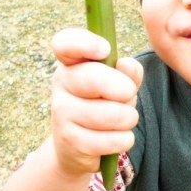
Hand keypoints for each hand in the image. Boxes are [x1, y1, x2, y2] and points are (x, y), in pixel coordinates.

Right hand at [49, 28, 142, 176]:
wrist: (80, 147)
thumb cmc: (104, 105)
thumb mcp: (120, 84)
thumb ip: (128, 72)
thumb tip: (126, 65)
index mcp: (73, 62)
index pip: (66, 43)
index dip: (85, 43)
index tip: (105, 50)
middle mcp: (62, 83)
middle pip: (94, 78)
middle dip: (123, 89)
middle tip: (129, 93)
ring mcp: (61, 112)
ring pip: (111, 113)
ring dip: (128, 118)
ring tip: (124, 119)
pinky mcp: (68, 140)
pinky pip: (111, 139)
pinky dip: (124, 140)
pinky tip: (116, 138)